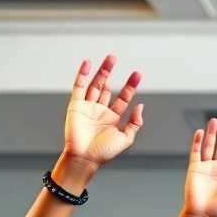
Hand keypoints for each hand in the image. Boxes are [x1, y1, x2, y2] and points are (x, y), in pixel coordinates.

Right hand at [62, 55, 142, 173]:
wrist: (85, 158)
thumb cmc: (104, 152)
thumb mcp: (126, 138)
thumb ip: (135, 123)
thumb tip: (141, 107)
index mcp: (113, 118)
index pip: (123, 98)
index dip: (130, 86)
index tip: (137, 74)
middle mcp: (100, 110)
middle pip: (107, 87)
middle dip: (112, 73)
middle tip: (115, 58)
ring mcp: (88, 106)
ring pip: (94, 84)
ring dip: (101, 71)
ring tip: (109, 58)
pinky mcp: (76, 105)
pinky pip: (79, 87)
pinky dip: (82, 75)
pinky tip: (87, 64)